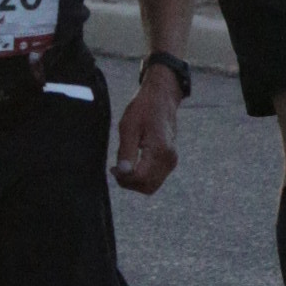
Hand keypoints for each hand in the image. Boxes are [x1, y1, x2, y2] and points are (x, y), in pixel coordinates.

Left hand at [112, 73, 180, 196]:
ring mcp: (171, 161)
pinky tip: (133, 162)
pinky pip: (155, 178)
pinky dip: (142, 176)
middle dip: (129, 182)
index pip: (140, 178)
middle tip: (117, 168)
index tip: (113, 168)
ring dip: (135, 181)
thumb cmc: (144, 109)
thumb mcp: (128, 127)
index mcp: (159, 150)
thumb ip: (126, 151)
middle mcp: (169, 159)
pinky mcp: (170, 161)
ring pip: (151, 186)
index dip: (124, 178)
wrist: (162, 98)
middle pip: (147, 187)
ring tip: (124, 164)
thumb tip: (123, 172)